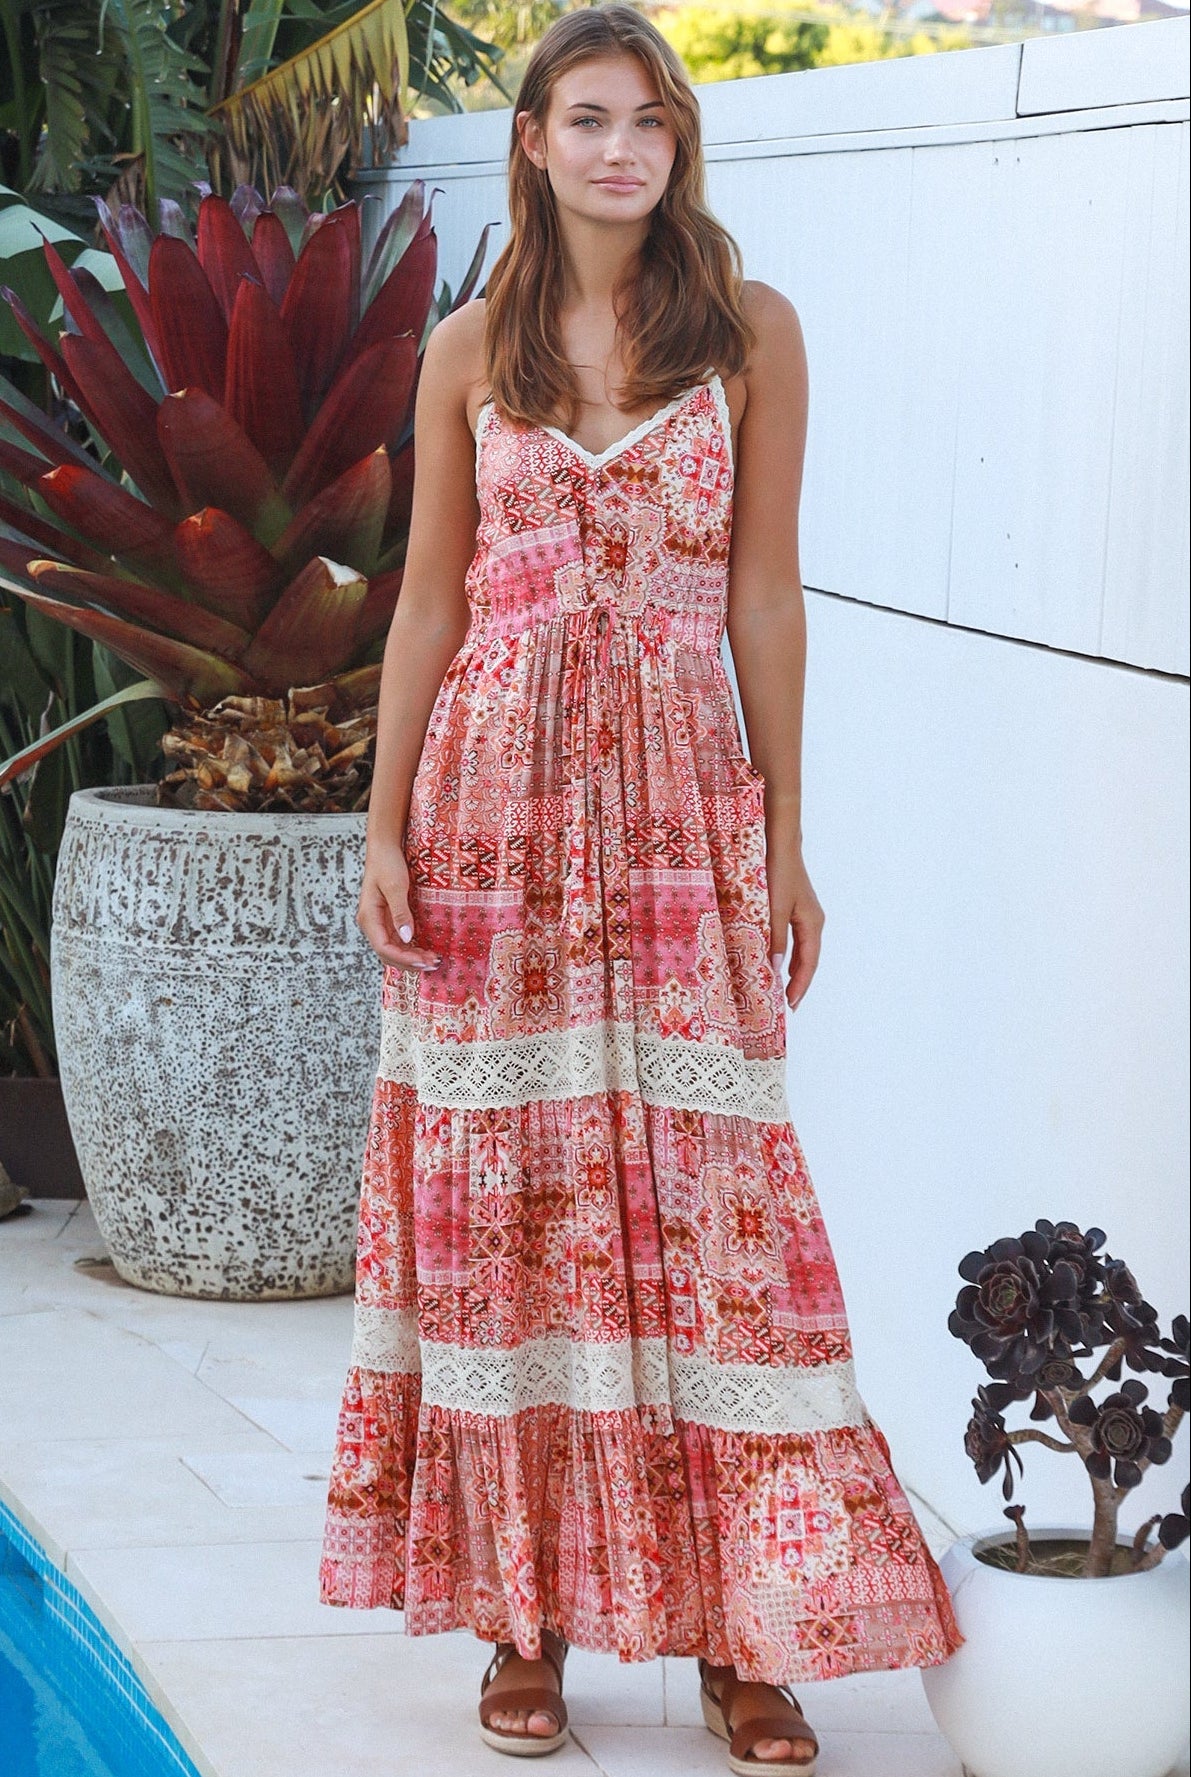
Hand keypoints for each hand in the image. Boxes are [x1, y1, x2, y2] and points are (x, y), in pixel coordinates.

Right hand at [356, 837, 440, 972]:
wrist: (384, 847)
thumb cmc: (387, 863)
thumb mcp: (396, 886)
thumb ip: (401, 912)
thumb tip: (407, 938)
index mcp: (369, 917)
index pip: (384, 947)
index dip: (403, 958)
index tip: (423, 961)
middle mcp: (372, 923)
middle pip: (388, 953)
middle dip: (409, 962)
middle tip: (433, 964)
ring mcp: (380, 922)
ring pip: (394, 949)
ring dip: (411, 957)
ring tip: (432, 960)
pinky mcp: (388, 918)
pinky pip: (398, 940)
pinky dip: (411, 948)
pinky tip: (425, 950)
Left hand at [766, 833, 823, 1011]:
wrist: (780, 845)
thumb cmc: (778, 873)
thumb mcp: (774, 909)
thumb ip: (776, 939)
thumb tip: (775, 969)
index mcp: (812, 923)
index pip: (809, 963)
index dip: (800, 985)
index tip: (791, 1004)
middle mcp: (814, 921)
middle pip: (809, 960)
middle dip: (799, 983)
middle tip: (788, 1005)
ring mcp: (807, 915)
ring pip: (803, 951)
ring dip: (794, 971)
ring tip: (784, 990)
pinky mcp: (797, 909)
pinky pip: (797, 940)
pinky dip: (790, 956)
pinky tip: (780, 963)